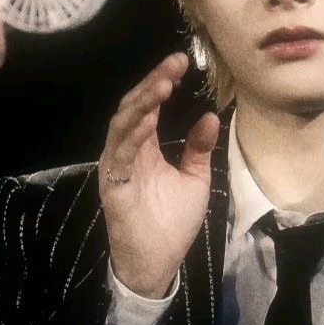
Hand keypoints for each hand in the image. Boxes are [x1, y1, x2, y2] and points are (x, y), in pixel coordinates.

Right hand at [98, 52, 219, 298]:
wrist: (159, 262)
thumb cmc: (173, 222)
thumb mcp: (194, 179)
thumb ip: (198, 148)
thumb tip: (210, 116)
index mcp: (145, 148)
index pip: (149, 107)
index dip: (162, 82)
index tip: (182, 61)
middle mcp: (127, 151)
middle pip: (135, 108)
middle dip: (153, 84)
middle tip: (174, 64)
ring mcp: (117, 166)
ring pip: (123, 125)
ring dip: (142, 103)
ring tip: (163, 84)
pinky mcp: (113, 185)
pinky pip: (119, 154)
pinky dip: (132, 134)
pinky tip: (147, 118)